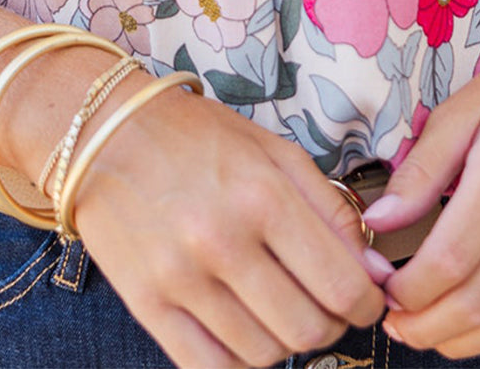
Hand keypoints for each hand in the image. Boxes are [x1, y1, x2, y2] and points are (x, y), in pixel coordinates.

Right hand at [72, 80, 385, 367]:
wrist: (106, 134)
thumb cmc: (197, 137)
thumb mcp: (274, 151)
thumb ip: (330, 209)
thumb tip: (374, 271)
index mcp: (263, 195)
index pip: (342, 286)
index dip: (367, 304)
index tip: (365, 299)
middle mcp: (223, 241)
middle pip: (308, 329)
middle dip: (330, 324)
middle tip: (322, 303)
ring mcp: (181, 278)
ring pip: (264, 355)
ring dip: (284, 341)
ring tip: (278, 308)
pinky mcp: (147, 305)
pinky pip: (210, 368)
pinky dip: (239, 360)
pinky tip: (243, 331)